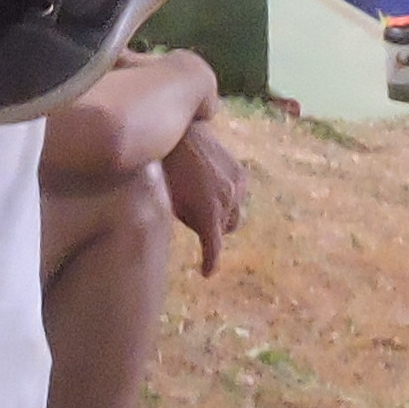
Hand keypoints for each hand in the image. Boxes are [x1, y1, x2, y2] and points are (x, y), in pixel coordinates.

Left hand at [158, 119, 246, 276]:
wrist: (181, 135)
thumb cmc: (167, 171)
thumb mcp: (171, 202)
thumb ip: (189, 222)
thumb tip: (199, 232)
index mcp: (208, 211)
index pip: (214, 247)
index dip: (211, 262)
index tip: (207, 272)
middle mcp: (228, 200)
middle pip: (226, 230)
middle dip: (214, 230)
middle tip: (196, 221)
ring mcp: (237, 186)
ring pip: (235, 214)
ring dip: (222, 214)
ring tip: (201, 199)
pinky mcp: (241, 173)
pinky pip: (238, 196)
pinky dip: (228, 197)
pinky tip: (210, 186)